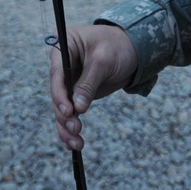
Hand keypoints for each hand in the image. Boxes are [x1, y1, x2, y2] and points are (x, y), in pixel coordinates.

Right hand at [49, 23, 138, 150]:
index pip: (56, 73)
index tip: (68, 111)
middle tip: (76, 128)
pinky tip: (75, 143)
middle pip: (57, 94)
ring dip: (67, 127)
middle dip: (65, 114)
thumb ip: (89, 83)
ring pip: (61, 108)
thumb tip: (78, 108)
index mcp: (63, 47)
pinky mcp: (77, 94)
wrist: (134, 48)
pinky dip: (71, 128)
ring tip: (77, 143)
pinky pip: (71, 113)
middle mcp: (62, 65)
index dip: (59, 94)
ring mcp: (68, 81)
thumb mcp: (103, 61)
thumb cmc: (118, 46)